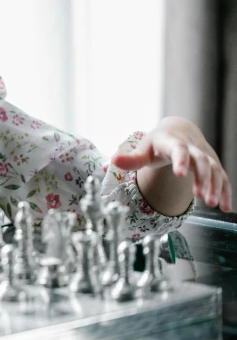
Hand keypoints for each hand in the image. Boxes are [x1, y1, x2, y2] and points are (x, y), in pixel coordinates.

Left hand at [111, 117, 231, 211]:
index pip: (179, 149)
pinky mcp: (213, 165)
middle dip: (203, 178)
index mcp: (172, 142)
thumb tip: (114, 161)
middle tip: (201, 197)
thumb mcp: (143, 149)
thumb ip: (131, 159)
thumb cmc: (157, 144)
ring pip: (215, 169)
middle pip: (202, 161)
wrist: (177, 131)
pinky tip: (226, 208)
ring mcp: (205, 156)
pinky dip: (226, 191)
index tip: (181, 174)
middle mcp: (193, 148)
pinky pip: (223, 177)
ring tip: (212, 203)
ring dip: (216, 186)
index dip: (181, 160)